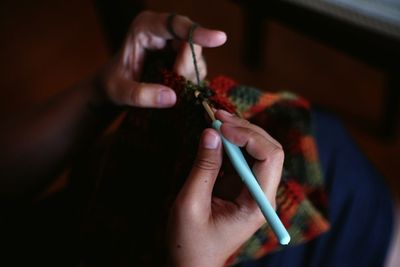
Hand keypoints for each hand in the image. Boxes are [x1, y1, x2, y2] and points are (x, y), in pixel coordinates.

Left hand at [98, 11, 226, 107]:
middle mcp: (164, 31)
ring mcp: (175, 44)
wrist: (112, 86)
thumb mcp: (119, 91)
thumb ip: (140, 95)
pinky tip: (174, 89)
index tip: (219, 38)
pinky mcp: (181, 58)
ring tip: (166, 89)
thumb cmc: (112, 84)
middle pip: (191, 44)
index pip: (176, 25)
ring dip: (188, 78)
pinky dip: (189, 83)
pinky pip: (196, 69)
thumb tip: (172, 97)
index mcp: (145, 27)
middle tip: (173, 88)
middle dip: (187, 69)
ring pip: (196, 58)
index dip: (198, 32)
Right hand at [168, 110, 283, 266]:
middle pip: (268, 149)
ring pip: (258, 149)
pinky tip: (217, 131)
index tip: (221, 126)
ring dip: (238, 131)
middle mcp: (262, 194)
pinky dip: (231, 142)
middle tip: (216, 115)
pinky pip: (243, 157)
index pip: (270, 157)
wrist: (191, 263)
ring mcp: (253, 190)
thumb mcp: (191, 204)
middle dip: (244, 128)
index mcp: (257, 204)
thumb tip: (211, 132)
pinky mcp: (241, 187)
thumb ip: (203, 167)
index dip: (248, 135)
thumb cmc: (190, 242)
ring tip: (215, 118)